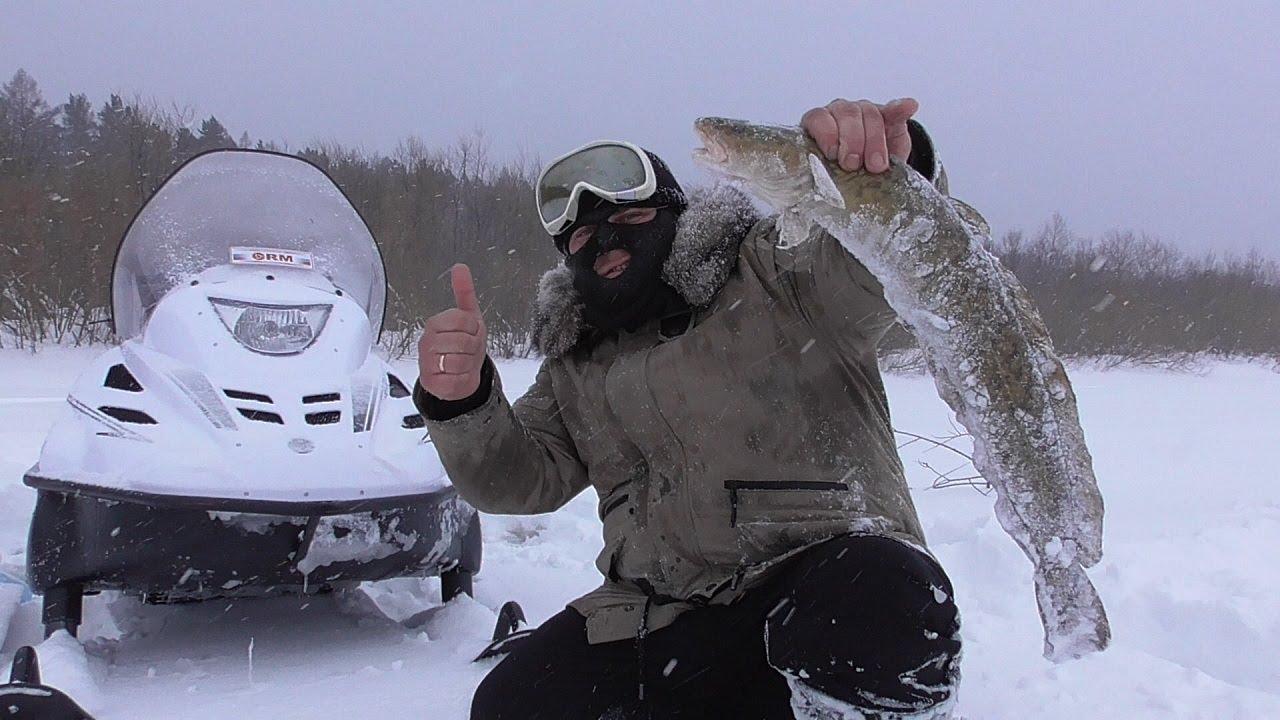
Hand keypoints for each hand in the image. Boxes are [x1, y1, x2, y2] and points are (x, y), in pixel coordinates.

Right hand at [418, 264, 486, 399]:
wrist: (461, 376)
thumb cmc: (464, 346)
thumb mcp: (469, 317)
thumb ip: (464, 292)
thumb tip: (460, 268)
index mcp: (435, 324)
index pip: (462, 319)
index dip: (474, 328)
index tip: (471, 332)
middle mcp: (427, 343)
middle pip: (462, 341)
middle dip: (473, 347)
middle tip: (469, 350)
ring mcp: (427, 364)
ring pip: (459, 361)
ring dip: (469, 364)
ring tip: (464, 362)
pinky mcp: (432, 383)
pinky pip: (456, 380)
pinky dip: (464, 379)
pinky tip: (458, 376)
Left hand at [801, 97, 918, 173]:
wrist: (868, 174)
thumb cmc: (842, 174)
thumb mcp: (829, 175)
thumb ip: (823, 174)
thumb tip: (820, 189)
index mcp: (820, 126)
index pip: (818, 118)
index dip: (826, 134)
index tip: (833, 154)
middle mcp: (839, 114)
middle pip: (846, 114)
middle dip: (852, 140)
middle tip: (854, 164)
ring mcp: (864, 112)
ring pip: (869, 113)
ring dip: (874, 139)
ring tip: (877, 165)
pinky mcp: (888, 115)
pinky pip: (894, 109)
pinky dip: (901, 108)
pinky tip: (910, 107)